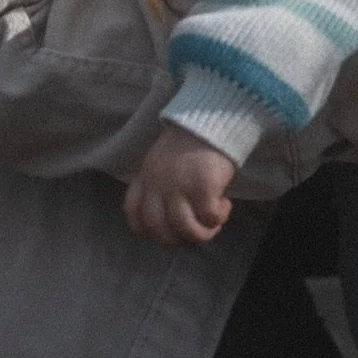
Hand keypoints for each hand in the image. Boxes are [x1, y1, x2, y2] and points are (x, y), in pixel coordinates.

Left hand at [125, 124, 236, 245]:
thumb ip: (160, 185)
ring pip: (184, 228)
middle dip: (176, 240)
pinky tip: (225, 205)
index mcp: (146, 176)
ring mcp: (179, 186)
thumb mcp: (163, 161)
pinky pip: (208, 217)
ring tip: (213, 225)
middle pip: (156, 227)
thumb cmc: (191, 141)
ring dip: (201, 235)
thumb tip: (172, 217)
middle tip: (195, 233)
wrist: (212, 118)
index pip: (132, 212)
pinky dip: (218, 218)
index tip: (167, 233)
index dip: (147, 231)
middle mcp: (158, 184)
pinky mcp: (202, 187)